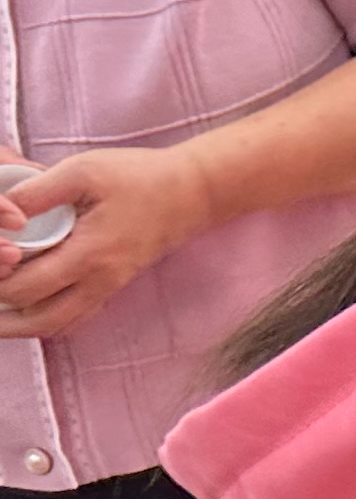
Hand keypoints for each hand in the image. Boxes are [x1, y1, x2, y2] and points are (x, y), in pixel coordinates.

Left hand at [0, 148, 218, 345]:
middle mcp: (99, 281)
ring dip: (19, 325)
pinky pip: (73, 318)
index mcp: (88, 255)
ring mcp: (108, 288)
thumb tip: (2, 212)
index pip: (25, 288)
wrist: (194, 192)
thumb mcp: (83, 172)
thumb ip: (36, 193)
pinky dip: (44, 320)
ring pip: (55, 326)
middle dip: (1, 313)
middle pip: (36, 321)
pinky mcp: (113, 286)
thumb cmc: (140, 177)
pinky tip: (27, 307)